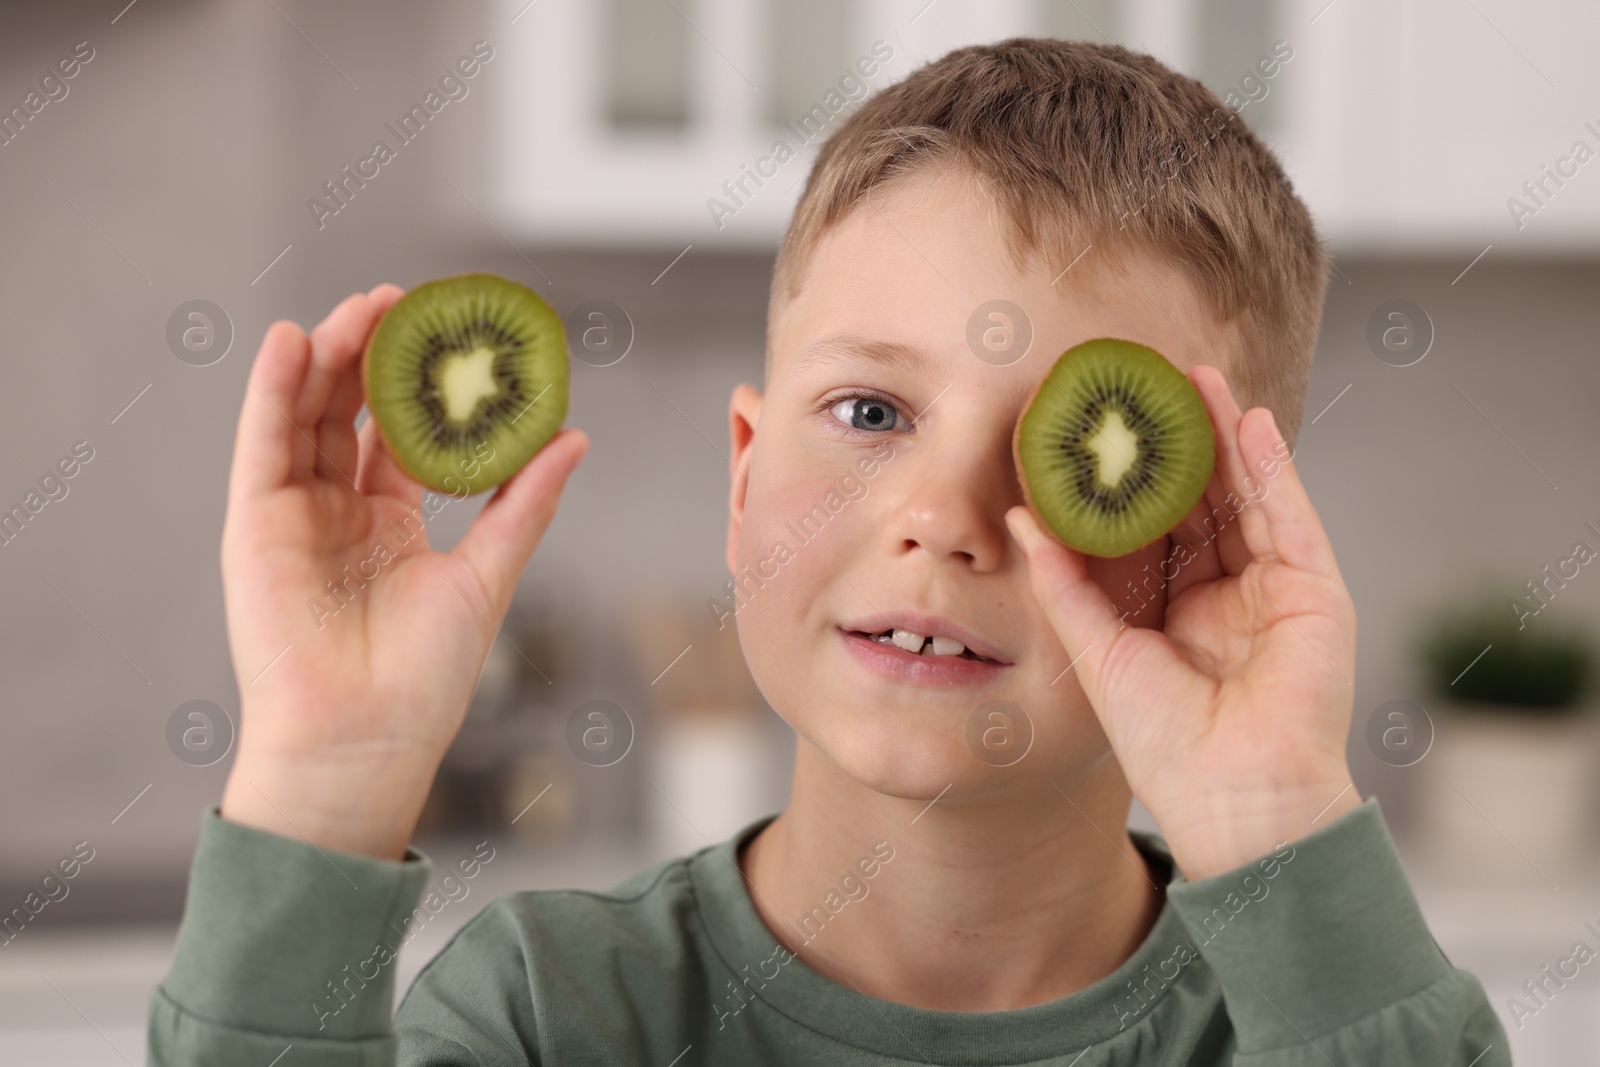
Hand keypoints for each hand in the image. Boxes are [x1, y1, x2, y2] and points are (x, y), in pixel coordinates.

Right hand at [217, 287, 586, 858]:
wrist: (366, 737)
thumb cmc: (426, 677)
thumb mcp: (488, 572)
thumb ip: (524, 502)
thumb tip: (574, 438)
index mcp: (392, 524)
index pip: (402, 436)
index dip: (421, 386)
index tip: (449, 335)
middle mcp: (340, 513)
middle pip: (350, 414)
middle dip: (374, 355)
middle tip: (403, 303)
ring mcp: (294, 516)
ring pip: (306, 417)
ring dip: (328, 357)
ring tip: (362, 308)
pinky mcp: (253, 525)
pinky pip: (261, 445)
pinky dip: (271, 390)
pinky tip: (290, 342)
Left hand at [1006, 365, 1357, 879]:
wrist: (1234, 798)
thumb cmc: (1164, 743)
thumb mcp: (1098, 650)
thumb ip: (1063, 582)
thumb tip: (1019, 517)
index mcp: (1174, 610)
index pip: (1152, 526)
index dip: (1129, 478)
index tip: (1101, 424)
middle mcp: (1226, 594)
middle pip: (1202, 500)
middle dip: (1179, 443)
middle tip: (1151, 384)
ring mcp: (1275, 591)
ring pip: (1247, 497)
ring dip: (1226, 438)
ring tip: (1198, 381)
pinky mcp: (1315, 593)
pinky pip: (1292, 517)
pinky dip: (1274, 469)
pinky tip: (1251, 422)